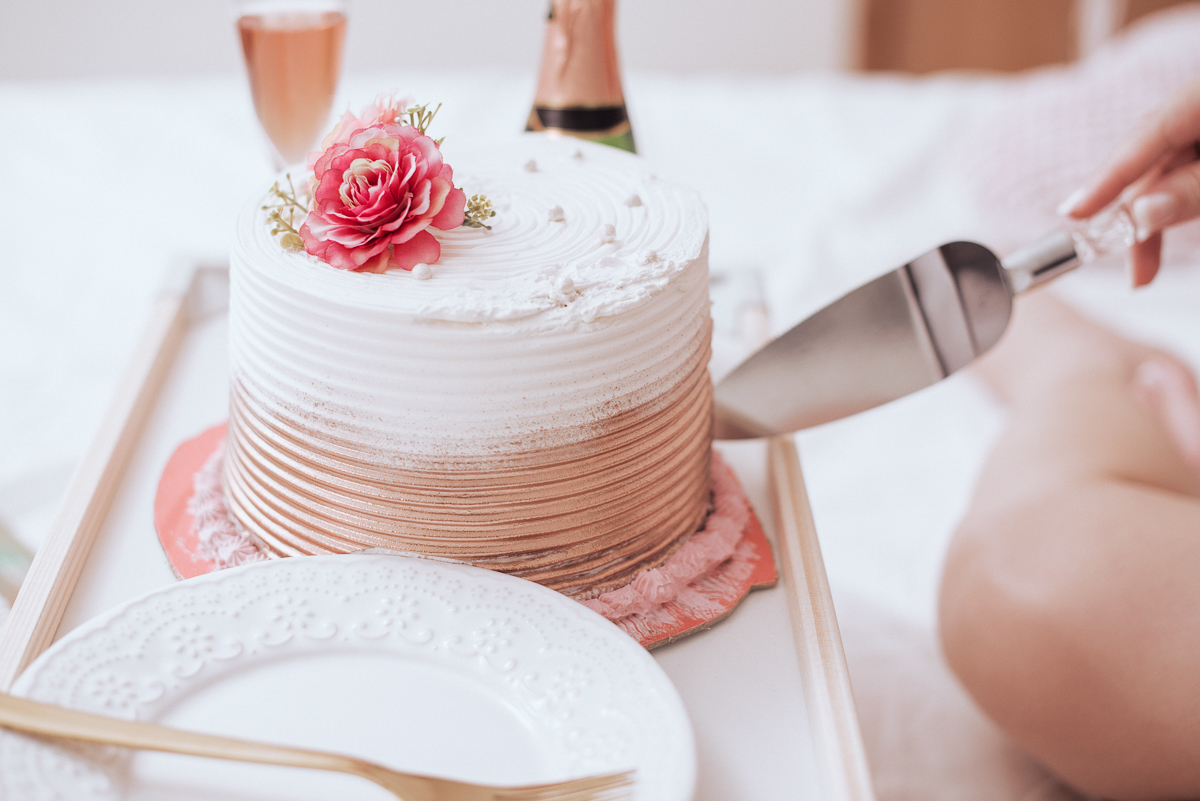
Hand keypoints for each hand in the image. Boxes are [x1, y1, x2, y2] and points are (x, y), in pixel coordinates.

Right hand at [1058, 79, 1199, 287]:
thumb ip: (1193, 191)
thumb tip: (1140, 214)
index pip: (1144, 136)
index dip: (1105, 178)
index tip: (1073, 213)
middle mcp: (1199, 111)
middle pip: (1153, 162)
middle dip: (1133, 216)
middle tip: (1118, 265)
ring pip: (1169, 174)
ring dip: (1153, 222)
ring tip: (1143, 270)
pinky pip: (1186, 174)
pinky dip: (1174, 208)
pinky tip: (1159, 240)